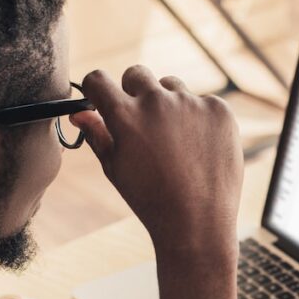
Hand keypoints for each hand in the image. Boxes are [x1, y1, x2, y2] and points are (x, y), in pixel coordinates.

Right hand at [71, 67, 243, 262]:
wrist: (198, 223)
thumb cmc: (151, 200)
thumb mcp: (116, 169)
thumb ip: (97, 135)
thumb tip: (79, 113)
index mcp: (125, 116)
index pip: (98, 79)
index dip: (97, 89)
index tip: (103, 99)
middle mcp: (157, 102)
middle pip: (137, 74)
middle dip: (134, 92)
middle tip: (143, 123)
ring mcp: (191, 103)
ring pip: (172, 86)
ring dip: (169, 104)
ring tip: (176, 143)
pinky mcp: (218, 110)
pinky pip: (202, 102)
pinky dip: (199, 119)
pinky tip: (200, 148)